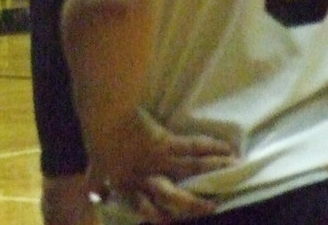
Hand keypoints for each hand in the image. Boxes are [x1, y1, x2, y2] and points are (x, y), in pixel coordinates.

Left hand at [88, 110, 235, 222]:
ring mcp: (158, 161)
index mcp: (129, 187)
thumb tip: (94, 195)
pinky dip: (212, 149)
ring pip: (192, 171)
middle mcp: (147, 179)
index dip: (161, 217)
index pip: (147, 210)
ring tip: (233, 175)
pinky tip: (229, 150)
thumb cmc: (96, 136)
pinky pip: (193, 148)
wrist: (101, 114)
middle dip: (194, 205)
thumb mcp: (95, 164)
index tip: (172, 220)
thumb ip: (96, 181)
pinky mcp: (165, 143)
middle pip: (175, 199)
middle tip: (211, 207)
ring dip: (215, 172)